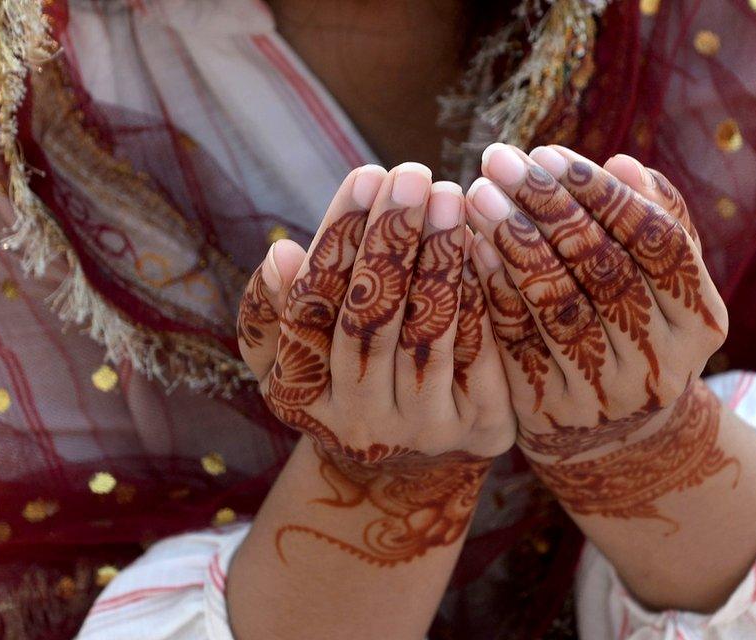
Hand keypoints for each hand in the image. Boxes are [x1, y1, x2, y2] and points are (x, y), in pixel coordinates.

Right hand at [236, 163, 515, 565]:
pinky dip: (479, 292)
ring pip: (428, 333)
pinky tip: (482, 242)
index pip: (310, 308)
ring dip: (439, 258)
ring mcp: (421, 430)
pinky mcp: (480, 426)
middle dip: (391, 241)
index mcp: (299, 396)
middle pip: (369, 321)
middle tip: (412, 174)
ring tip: (450, 196)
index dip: (337, 239)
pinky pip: (480, 350)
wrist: (408, 468)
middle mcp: (357, 421)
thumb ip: (274, 309)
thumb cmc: (345, 384)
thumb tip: (282, 254)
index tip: (366, 175)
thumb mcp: (289, 359)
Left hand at [465, 143, 732, 527]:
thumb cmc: (636, 327)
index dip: (605, 195)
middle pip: (604, 269)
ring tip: (479, 192)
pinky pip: (516, 338)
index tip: (552, 154)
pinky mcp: (551, 408)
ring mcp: (604, 391)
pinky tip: (471, 244)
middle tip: (501, 159)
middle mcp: (659, 360)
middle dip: (547, 206)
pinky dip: (493, 286)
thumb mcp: (664, 284)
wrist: (614, 433)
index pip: (659, 244)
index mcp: (700, 320)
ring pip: (556, 303)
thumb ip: (656, 222)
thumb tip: (621, 164)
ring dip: (512, 240)